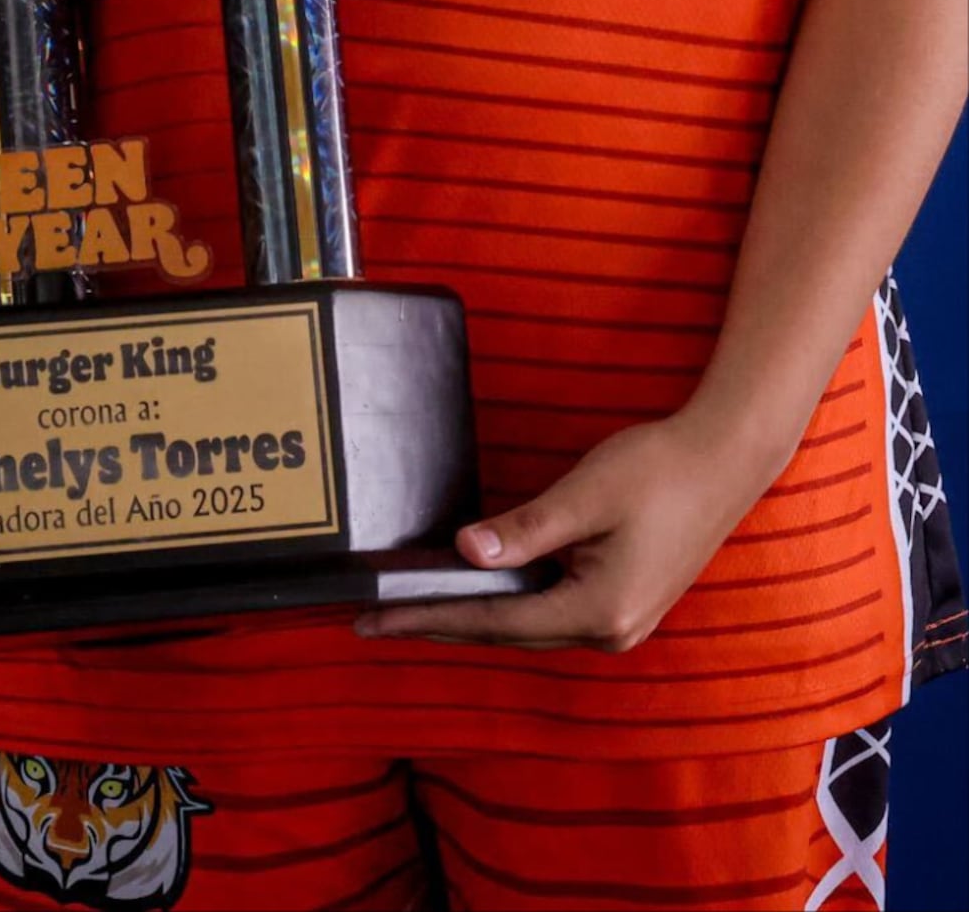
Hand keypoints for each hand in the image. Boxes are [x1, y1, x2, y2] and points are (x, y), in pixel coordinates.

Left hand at [355, 408, 775, 652]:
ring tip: (408, 608)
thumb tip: (465, 554)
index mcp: (599, 611)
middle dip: (437, 623)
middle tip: (372, 620)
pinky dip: (502, 605)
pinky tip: (471, 592)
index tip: (374, 618)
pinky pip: (545, 612)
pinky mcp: (620, 604)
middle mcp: (610, 630)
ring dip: (468, 617)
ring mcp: (619, 622)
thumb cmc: (656, 471)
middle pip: (504, 632)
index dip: (429, 616)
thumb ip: (525, 530)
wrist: (723, 462)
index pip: (493, 620)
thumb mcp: (583, 496)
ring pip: (523, 626)